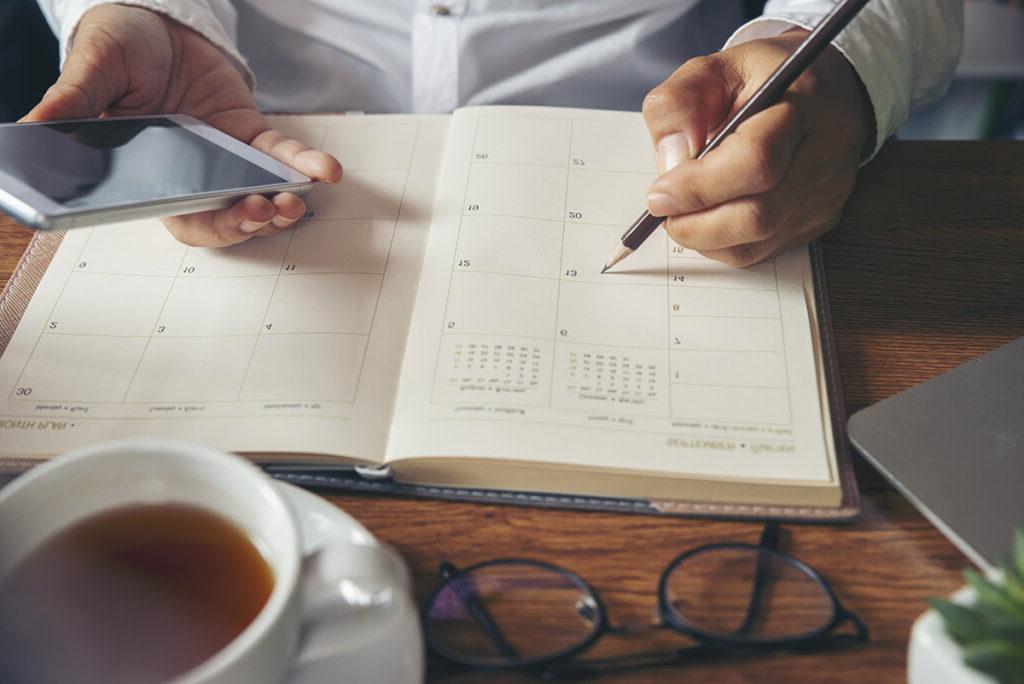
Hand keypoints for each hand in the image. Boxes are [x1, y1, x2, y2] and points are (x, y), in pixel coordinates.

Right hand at [23, 4, 340, 246]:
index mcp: (148, 173)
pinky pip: (281, 155)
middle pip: (224, 216)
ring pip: (258, 195)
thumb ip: (72, 100)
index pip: (178, 214)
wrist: (155, 22)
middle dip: (247, 222)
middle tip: (265, 212)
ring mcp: (225, 158)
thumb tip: (32, 127)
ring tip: (295, 202)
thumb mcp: (92, 69)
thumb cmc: (117, 48)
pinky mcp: (250, 136)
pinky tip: (325, 170)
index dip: (206, 225)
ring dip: (282, 205)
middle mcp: (191, 174)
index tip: (228, 220)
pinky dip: (304, 164)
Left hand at [642, 30, 873, 266]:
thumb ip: (678, 105)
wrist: (819, 89)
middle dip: (696, 223)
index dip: (698, 187)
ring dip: (705, 237)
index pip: (755, 161)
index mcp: (803, 101)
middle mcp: (826, 152)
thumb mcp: (710, 70)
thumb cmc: (760, 79)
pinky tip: (709, 218)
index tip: (658, 193)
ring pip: (758, 242)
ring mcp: (828, 192)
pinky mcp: (821, 219)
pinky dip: (723, 244)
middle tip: (663, 211)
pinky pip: (763, 250)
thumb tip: (671, 161)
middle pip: (759, 215)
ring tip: (682, 212)